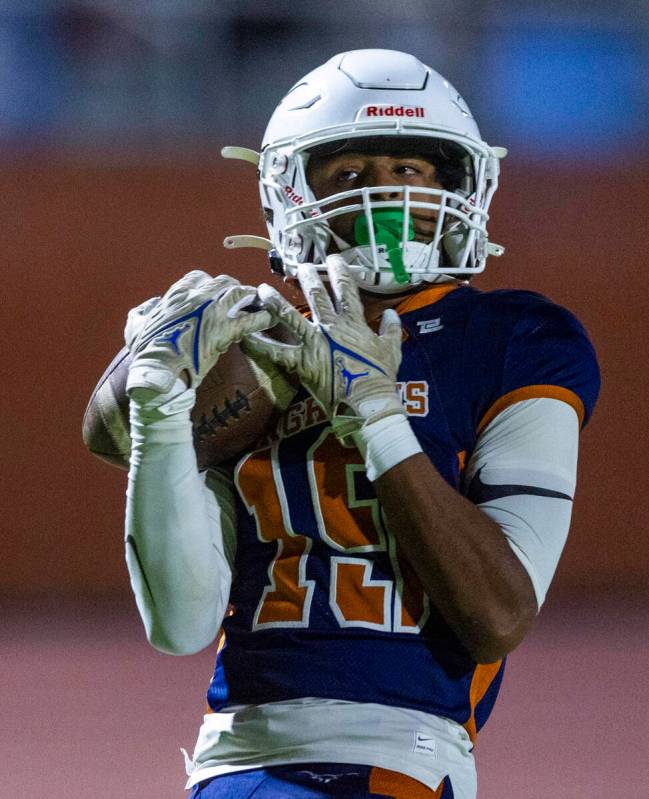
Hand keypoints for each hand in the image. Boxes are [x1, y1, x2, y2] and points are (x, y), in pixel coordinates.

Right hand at [125, 270, 272, 394]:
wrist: (158, 370)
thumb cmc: (146, 351)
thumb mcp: (135, 326)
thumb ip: (142, 312)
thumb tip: (150, 305)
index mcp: (176, 295)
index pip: (198, 277)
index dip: (208, 284)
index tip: (213, 291)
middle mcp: (197, 298)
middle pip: (223, 281)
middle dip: (233, 287)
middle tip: (240, 296)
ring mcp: (213, 312)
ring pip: (239, 293)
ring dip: (251, 296)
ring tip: (258, 302)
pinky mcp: (226, 330)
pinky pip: (251, 319)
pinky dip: (263, 317)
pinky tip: (269, 318)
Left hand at [244, 255, 404, 438]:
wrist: (366, 401)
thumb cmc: (380, 377)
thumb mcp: (392, 350)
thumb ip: (391, 329)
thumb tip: (391, 314)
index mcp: (353, 323)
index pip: (347, 290)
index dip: (340, 272)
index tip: (334, 259)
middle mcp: (331, 327)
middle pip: (317, 297)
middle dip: (308, 278)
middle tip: (300, 266)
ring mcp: (314, 343)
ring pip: (290, 317)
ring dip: (276, 303)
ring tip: (262, 290)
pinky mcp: (301, 362)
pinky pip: (276, 352)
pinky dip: (260, 345)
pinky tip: (246, 336)